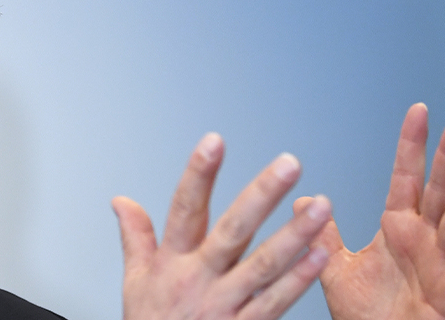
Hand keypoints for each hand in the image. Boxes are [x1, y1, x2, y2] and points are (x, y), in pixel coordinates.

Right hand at [113, 133, 331, 318]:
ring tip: (322, 205)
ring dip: (295, 234)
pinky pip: (277, 302)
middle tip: (289, 164)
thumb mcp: (135, 283)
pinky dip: (300, 279)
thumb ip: (135, 237)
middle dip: (262, 195)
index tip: (214, 141)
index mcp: (172, 262)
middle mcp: (200, 280)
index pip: (184, 209)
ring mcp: (225, 306)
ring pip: (264, 266)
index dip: (199, 174)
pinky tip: (320, 254)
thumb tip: (122, 201)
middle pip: (233, 231)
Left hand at [294, 103, 444, 319]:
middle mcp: (423, 240)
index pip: (408, 177)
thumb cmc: (365, 315)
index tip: (419, 112)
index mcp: (399, 228)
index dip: (413, 146)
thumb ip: (324, 234)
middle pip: (439, 191)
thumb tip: (305, 202)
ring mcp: (441, 265)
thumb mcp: (336, 268)